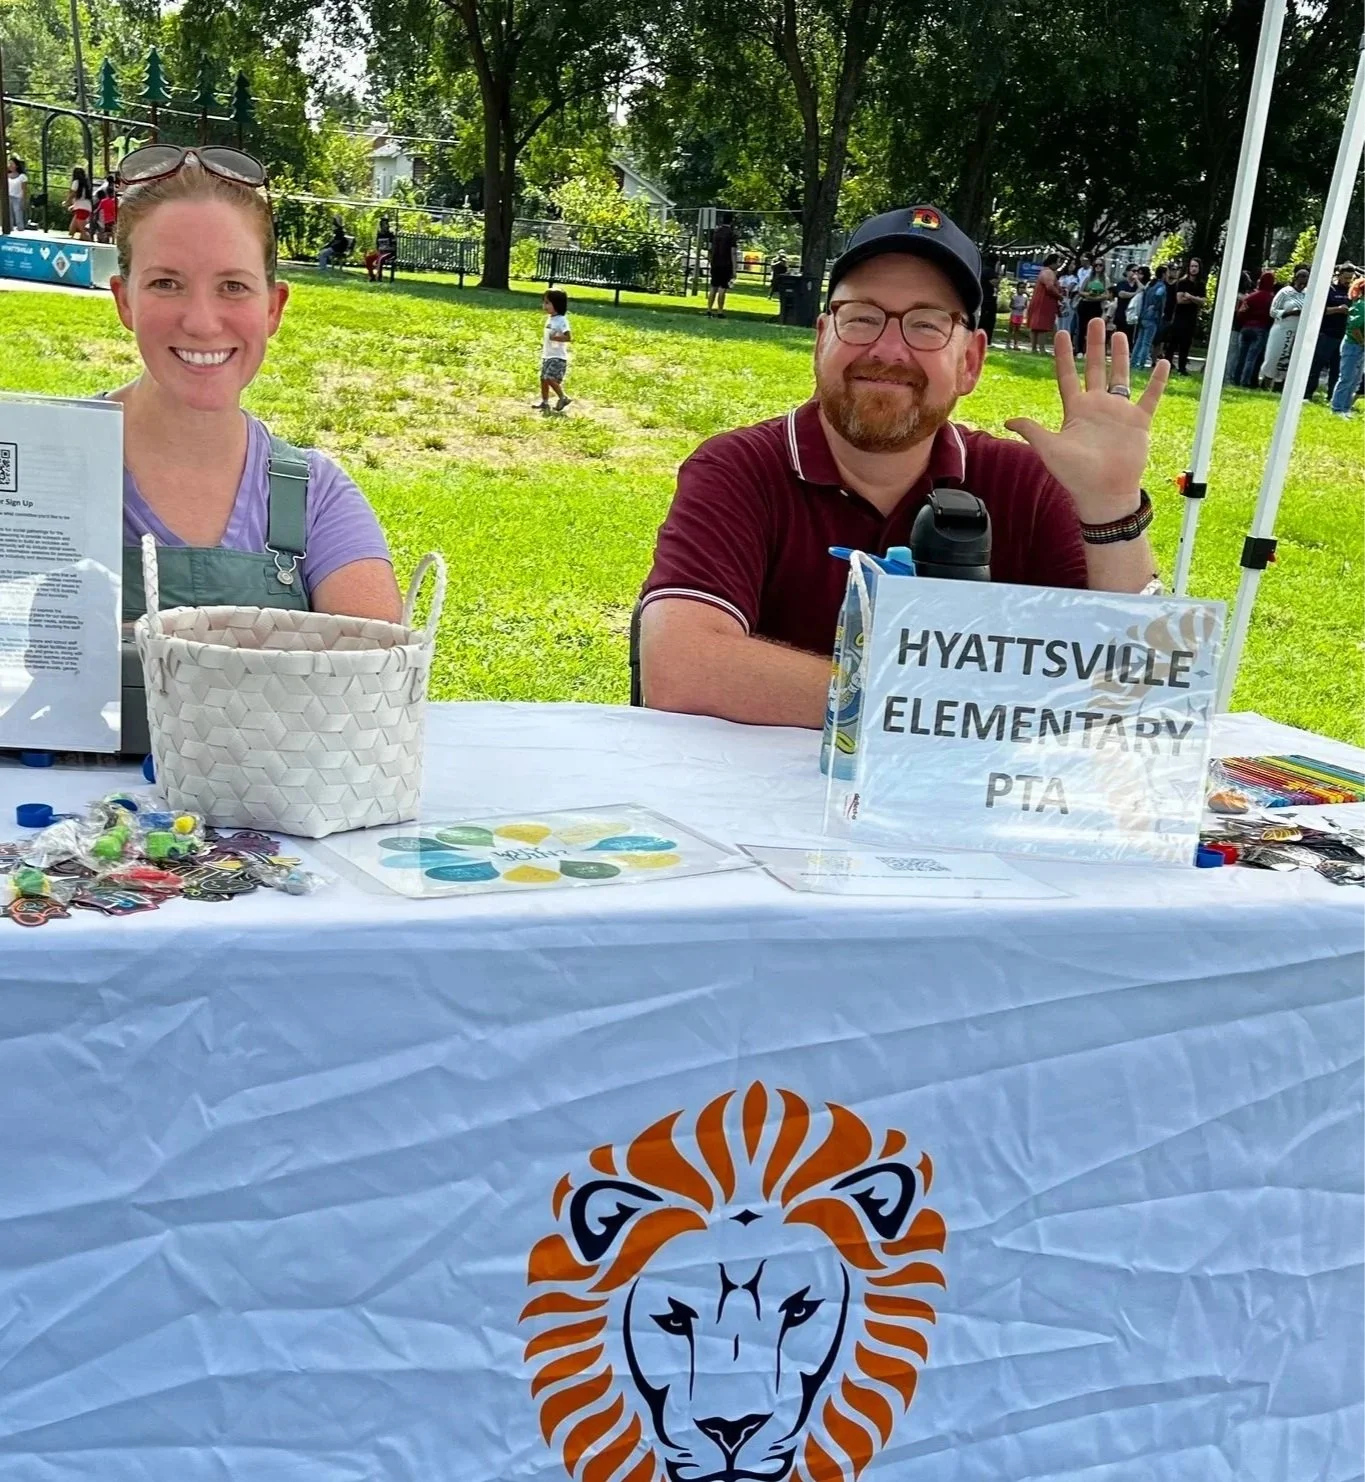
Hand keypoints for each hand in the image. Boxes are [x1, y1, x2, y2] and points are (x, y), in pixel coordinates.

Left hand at [1005, 314, 1168, 520]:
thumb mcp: (1049, 449)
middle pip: (1094, 368)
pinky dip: (1157, 381)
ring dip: (1120, 356)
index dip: (1064, 355)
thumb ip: (1032, 430)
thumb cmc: (1075, 475)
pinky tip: (1161, 363)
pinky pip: (1150, 397)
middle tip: (1095, 321)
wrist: (1104, 493)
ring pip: (1120, 376)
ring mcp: (1119, 412)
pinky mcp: (1139, 421)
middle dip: (1094, 345)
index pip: (1067, 376)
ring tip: (1119, 333)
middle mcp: (1097, 407)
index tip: (1061, 333)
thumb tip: (1007, 420)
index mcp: (1075, 410)